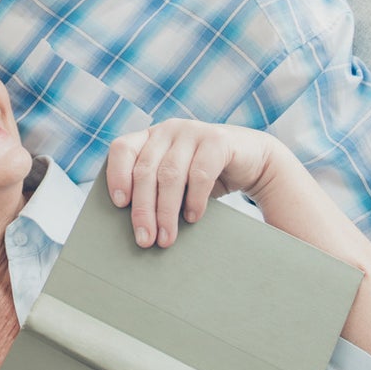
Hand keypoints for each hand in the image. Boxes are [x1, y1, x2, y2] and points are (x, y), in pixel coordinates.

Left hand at [106, 119, 276, 247]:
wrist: (253, 162)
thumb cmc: (205, 177)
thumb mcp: (176, 180)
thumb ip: (155, 191)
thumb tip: (136, 228)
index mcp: (150, 137)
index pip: (122, 149)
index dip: (116, 175)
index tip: (119, 204)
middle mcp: (168, 130)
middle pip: (145, 170)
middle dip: (143, 209)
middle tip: (145, 240)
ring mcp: (193, 131)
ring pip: (170, 175)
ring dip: (166, 211)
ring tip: (166, 238)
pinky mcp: (218, 140)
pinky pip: (200, 173)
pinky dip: (194, 200)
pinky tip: (193, 218)